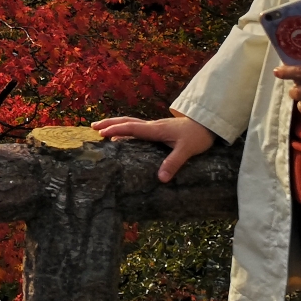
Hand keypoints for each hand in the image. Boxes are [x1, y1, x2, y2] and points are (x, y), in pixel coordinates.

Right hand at [91, 112, 215, 181]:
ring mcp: (155, 126)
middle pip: (127, 121)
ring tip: (101, 128)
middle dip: (110, 123)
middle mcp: (153, 126)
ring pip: (131, 122)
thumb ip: (173, 163)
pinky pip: (137, 127)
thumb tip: (160, 179)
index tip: (101, 133)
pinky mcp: (158, 129)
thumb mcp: (187, 151)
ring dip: (116, 123)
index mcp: (156, 130)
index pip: (132, 128)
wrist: (206, 124)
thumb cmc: (197, 137)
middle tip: (93, 126)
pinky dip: (125, 127)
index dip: (116, 130)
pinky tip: (122, 134)